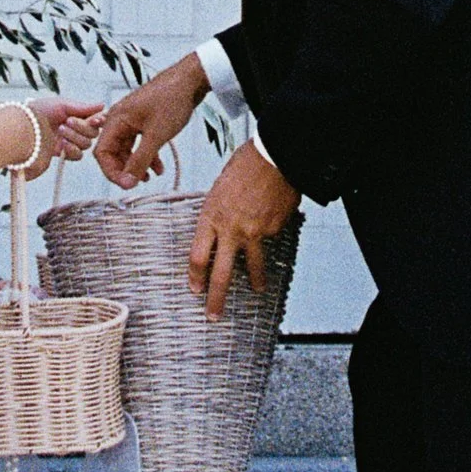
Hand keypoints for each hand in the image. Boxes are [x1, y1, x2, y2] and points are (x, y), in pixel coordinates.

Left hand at [22, 98, 104, 180]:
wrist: (22, 127)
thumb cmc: (38, 112)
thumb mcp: (61, 105)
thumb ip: (83, 108)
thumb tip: (102, 105)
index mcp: (74, 115)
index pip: (94, 120)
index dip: (97, 120)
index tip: (95, 119)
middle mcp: (73, 129)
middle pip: (92, 134)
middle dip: (82, 127)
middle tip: (68, 121)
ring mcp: (68, 142)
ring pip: (85, 145)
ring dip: (75, 137)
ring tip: (60, 130)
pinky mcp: (62, 154)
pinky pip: (76, 155)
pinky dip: (72, 149)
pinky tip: (62, 144)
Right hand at [95, 52, 207, 187]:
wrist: (191, 80)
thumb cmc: (171, 100)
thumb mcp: (155, 136)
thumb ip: (139, 160)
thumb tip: (127, 181)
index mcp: (116, 120)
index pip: (102, 152)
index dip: (111, 171)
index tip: (126, 184)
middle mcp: (120, 120)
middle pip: (113, 152)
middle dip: (124, 169)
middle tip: (137, 183)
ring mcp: (132, 120)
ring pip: (128, 149)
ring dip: (137, 165)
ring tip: (150, 178)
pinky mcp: (144, 121)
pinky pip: (139, 143)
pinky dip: (147, 156)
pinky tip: (158, 167)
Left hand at [187, 140, 300, 319]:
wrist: (275, 156)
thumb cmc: (245, 166)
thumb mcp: (219, 189)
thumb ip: (217, 213)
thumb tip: (219, 230)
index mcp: (211, 216)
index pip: (198, 257)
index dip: (195, 277)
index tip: (195, 289)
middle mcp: (231, 229)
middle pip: (221, 274)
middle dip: (216, 298)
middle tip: (213, 315)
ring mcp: (254, 232)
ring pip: (253, 266)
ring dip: (254, 282)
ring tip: (256, 290)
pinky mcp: (274, 230)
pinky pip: (269, 239)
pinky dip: (270, 234)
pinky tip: (272, 218)